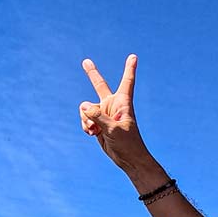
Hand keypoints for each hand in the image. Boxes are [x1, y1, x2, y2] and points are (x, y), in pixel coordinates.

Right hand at [79, 55, 154, 176]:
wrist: (128, 159)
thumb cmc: (128, 144)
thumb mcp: (113, 129)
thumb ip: (97, 116)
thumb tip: (83, 106)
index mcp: (123, 103)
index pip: (127, 82)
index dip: (129, 69)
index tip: (133, 56)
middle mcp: (113, 105)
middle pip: (100, 86)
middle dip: (92, 74)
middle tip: (86, 61)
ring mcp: (104, 114)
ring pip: (86, 108)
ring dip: (85, 119)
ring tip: (94, 130)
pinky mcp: (98, 123)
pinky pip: (85, 118)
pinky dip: (85, 125)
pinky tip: (92, 134)